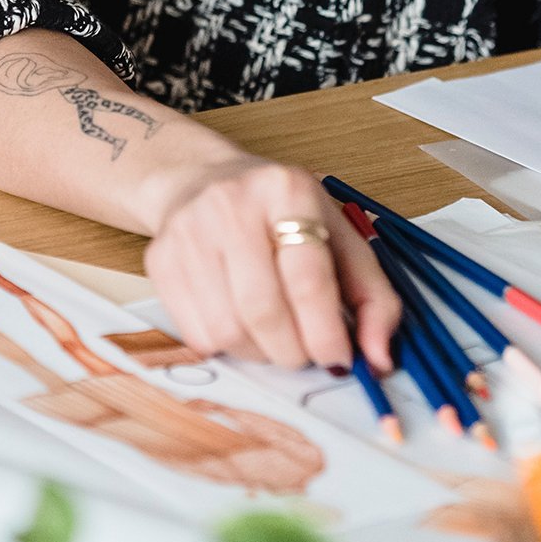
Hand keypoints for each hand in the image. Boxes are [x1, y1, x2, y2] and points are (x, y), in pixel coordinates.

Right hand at [143, 155, 400, 371]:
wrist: (204, 181)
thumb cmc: (285, 217)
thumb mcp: (341, 240)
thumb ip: (373, 299)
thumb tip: (381, 359)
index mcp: (288, 192)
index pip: (308, 278)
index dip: (327, 333)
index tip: (340, 360)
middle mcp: (232, 206)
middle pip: (264, 311)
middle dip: (296, 351)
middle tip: (310, 356)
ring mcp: (188, 233)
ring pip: (229, 331)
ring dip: (264, 354)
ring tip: (280, 340)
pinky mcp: (159, 260)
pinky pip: (198, 335)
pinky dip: (232, 349)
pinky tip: (246, 329)